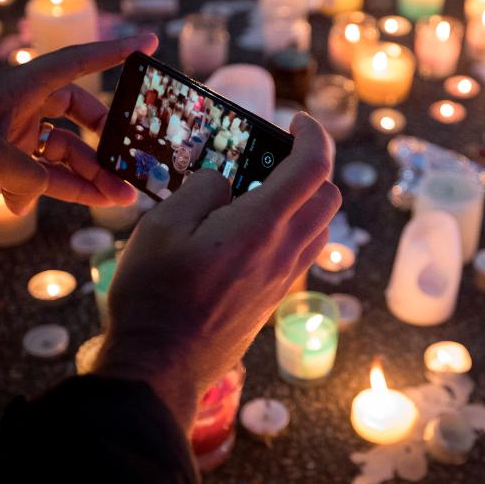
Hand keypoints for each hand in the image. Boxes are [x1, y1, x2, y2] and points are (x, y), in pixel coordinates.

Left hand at [0, 35, 156, 222]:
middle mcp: (18, 110)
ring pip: (66, 153)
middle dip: (110, 136)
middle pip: (79, 114)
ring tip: (124, 197)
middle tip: (137, 156)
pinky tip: (88, 205)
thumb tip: (42, 195)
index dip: (115, 52)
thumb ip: (30, 177)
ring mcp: (10, 140)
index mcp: (18, 90)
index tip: (150, 43)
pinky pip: (46, 178)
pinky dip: (66, 191)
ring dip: (93, 174)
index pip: (77, 63)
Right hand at [94, 114, 340, 427]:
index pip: (313, 166)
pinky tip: (255, 230)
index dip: (313, 134)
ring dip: (307, 200)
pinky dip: (295, 229)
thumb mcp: (162, 225)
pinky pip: (303, 253)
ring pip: (321, 227)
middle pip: (330, 196)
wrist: (161, 363)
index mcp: (262, 223)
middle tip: (278, 154)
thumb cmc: (155, 293)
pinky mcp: (274, 299)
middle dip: (313, 165)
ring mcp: (283, 278)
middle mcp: (285, 250)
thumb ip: (201, 189)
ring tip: (265, 190)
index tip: (295, 120)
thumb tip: (224, 180)